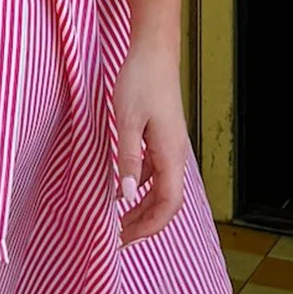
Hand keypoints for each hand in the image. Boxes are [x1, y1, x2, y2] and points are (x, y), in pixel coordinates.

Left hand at [113, 41, 186, 244]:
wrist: (153, 53)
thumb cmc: (140, 82)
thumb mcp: (126, 122)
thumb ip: (127, 159)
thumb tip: (124, 196)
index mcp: (170, 155)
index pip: (167, 205)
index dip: (147, 228)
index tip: (123, 240)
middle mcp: (175, 156)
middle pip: (166, 204)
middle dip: (144, 225)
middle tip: (117, 240)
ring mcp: (170, 149)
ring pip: (161, 191)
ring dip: (141, 210)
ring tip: (118, 223)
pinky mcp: (162, 141)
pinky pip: (155, 176)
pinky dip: (139, 191)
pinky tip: (120, 194)